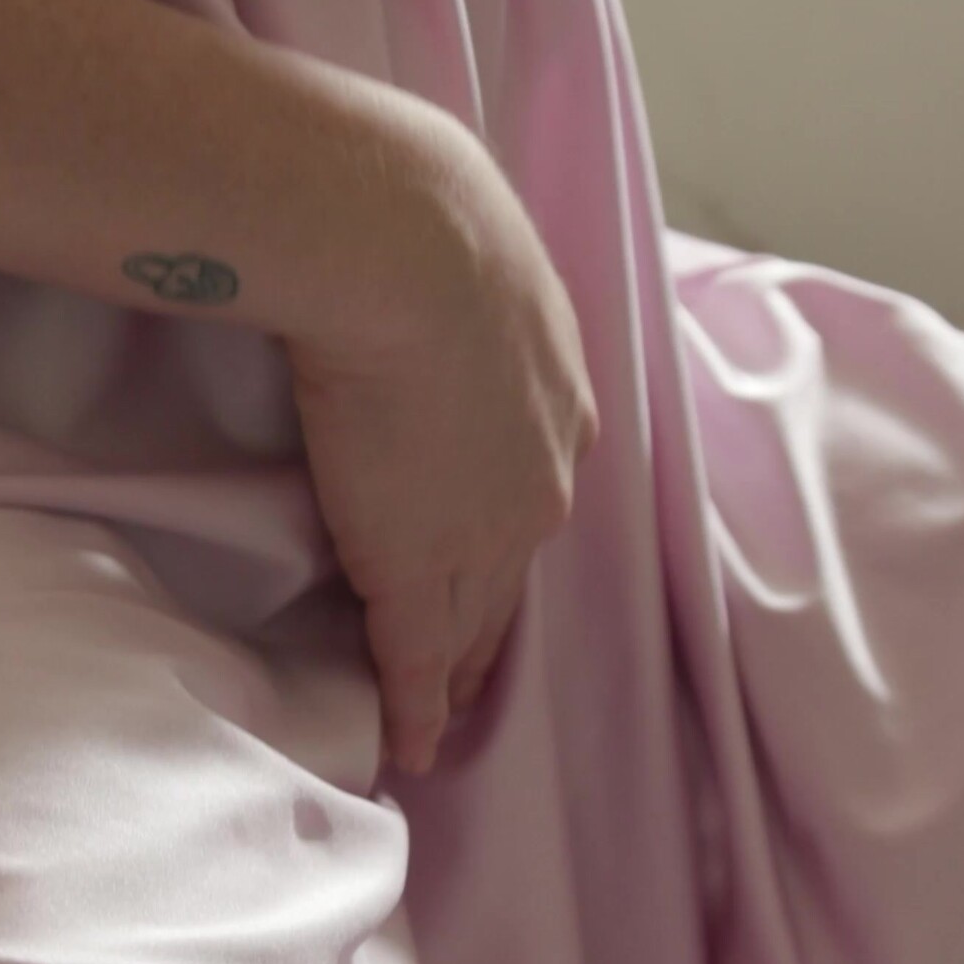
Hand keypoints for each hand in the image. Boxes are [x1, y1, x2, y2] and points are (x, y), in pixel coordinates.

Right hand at [283, 152, 598, 775]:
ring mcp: (483, 533)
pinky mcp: (417, 567)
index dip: (507, 537)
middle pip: (514, 574)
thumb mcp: (468, 249)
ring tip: (439, 714)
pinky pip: (419, 659)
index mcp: (557, 401)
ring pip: (474, 624)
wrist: (407, 247)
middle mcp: (541, 479)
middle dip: (496, 624)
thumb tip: (406, 257)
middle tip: (476, 674)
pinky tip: (409, 744)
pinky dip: (415, 706)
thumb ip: (452, 283)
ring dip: (458, 673)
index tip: (488, 566)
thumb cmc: (423, 218)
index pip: (529, 492)